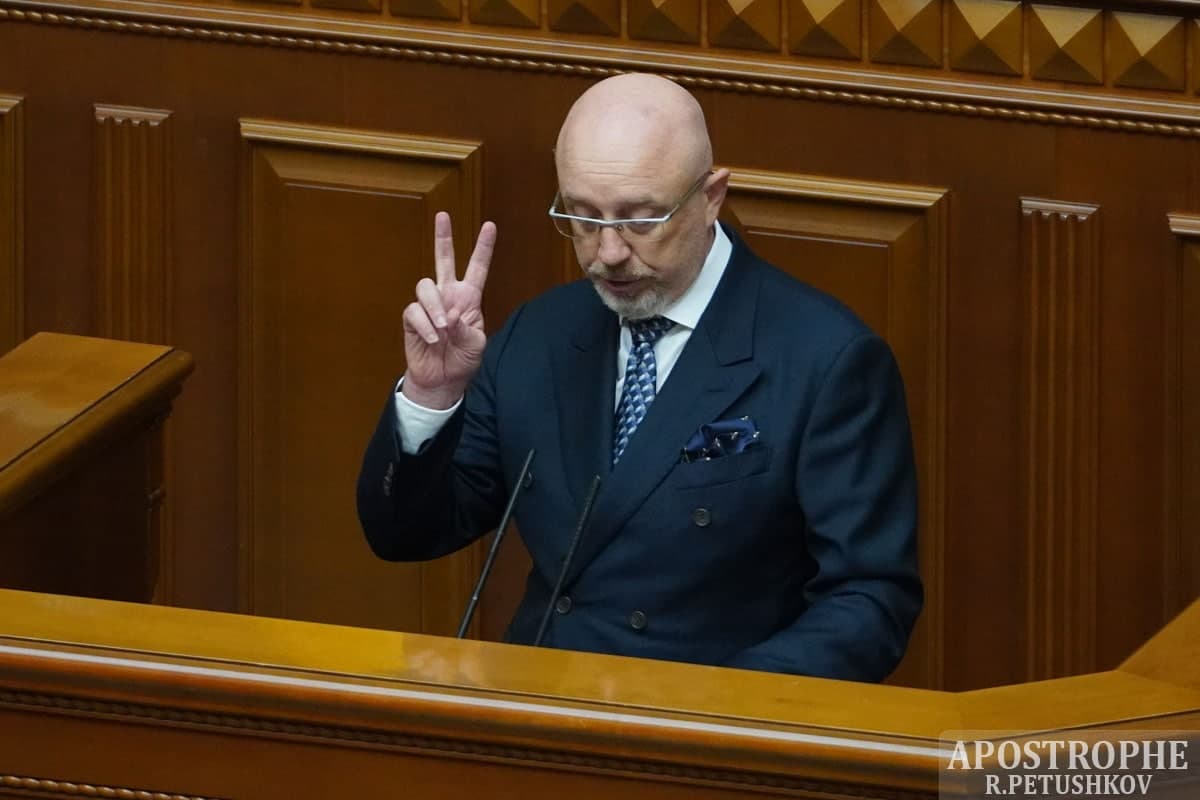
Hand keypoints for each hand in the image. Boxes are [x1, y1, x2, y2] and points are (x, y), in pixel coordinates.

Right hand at [401, 212, 494, 408]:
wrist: (443, 380)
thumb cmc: (463, 360)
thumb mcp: (475, 344)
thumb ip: (466, 328)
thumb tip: (450, 315)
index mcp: (469, 298)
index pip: (477, 268)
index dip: (483, 248)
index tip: (490, 226)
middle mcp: (447, 296)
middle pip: (443, 260)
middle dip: (443, 238)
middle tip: (443, 217)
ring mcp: (428, 306)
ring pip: (425, 286)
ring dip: (435, 307)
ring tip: (443, 328)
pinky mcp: (412, 319)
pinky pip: (414, 313)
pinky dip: (425, 326)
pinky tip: (433, 340)